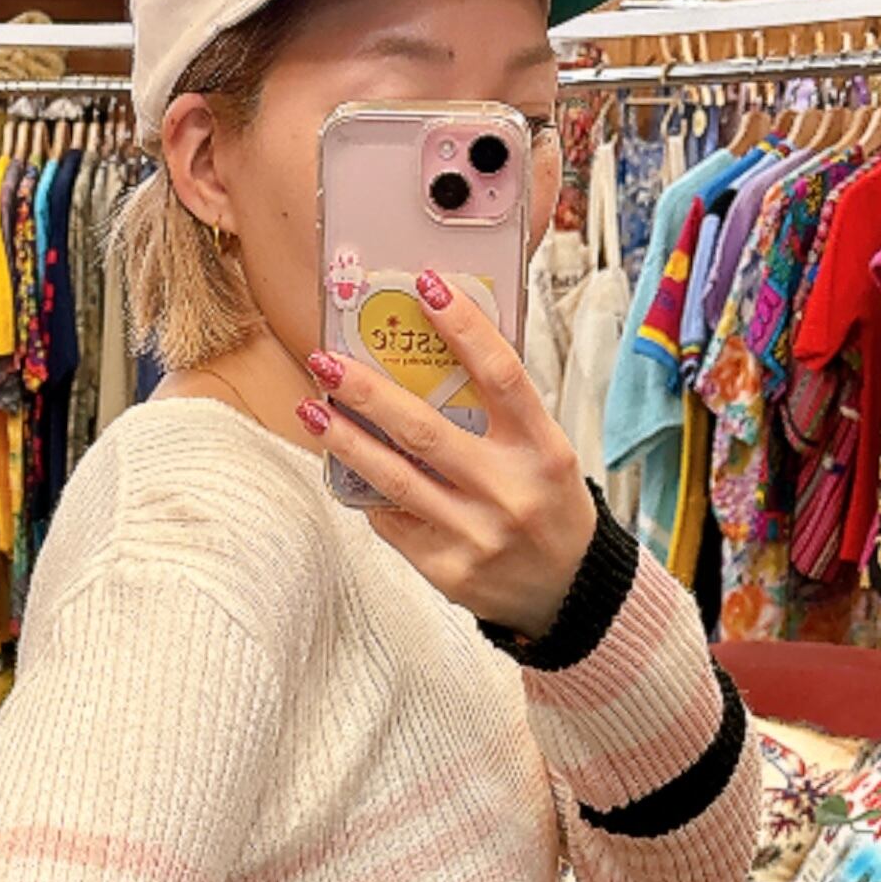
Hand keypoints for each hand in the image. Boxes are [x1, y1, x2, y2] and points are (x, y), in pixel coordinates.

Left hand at [298, 269, 595, 639]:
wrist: (568, 594)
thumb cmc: (551, 508)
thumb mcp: (548, 455)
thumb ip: (504, 415)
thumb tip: (437, 352)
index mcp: (544, 452)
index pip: (503, 376)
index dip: (465, 328)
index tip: (426, 287)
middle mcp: (510, 492)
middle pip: (426, 429)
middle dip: (368, 391)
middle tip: (326, 360)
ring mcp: (476, 535)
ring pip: (395, 479)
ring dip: (345, 441)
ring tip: (312, 409)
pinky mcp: (448, 570)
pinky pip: (394, 521)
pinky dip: (368, 491)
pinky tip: (345, 467)